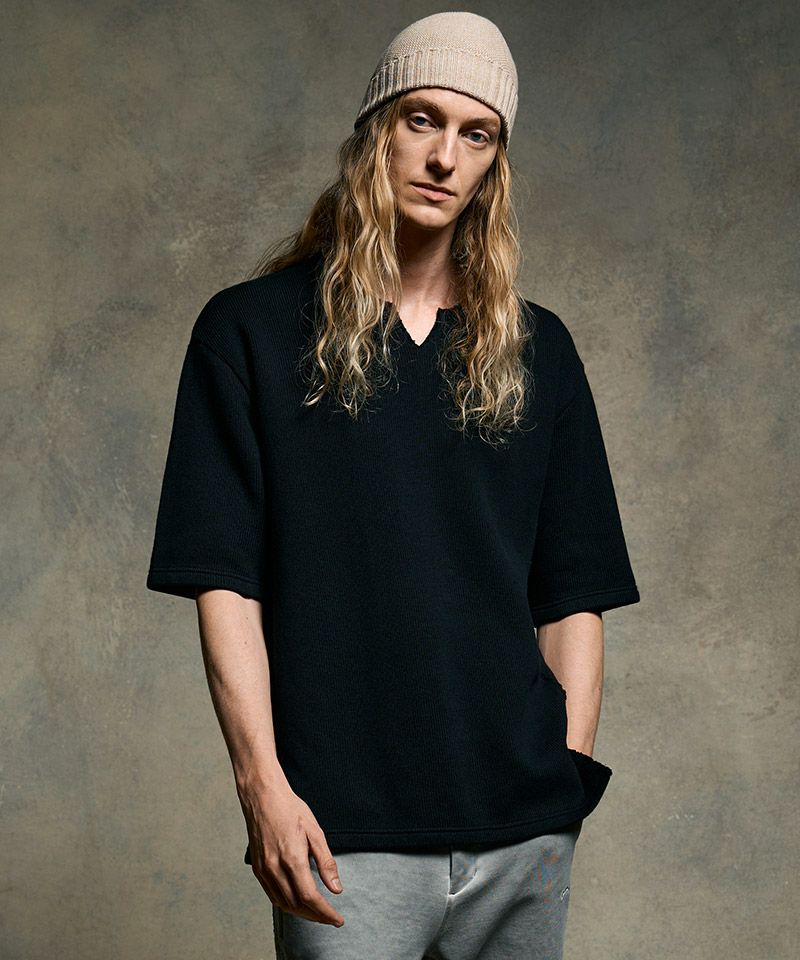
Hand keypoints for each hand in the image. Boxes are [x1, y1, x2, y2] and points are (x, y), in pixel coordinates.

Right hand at [239, 776, 344, 926]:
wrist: (262, 796)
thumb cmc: (290, 809)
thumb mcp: (315, 831)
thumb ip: (326, 862)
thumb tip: (336, 888)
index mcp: (292, 859)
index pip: (311, 898)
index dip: (326, 913)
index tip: (338, 920)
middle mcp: (275, 869)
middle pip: (297, 906)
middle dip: (316, 916)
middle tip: (331, 918)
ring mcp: (264, 870)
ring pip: (284, 904)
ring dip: (302, 914)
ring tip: (317, 913)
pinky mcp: (257, 869)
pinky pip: (272, 896)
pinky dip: (287, 905)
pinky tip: (297, 903)